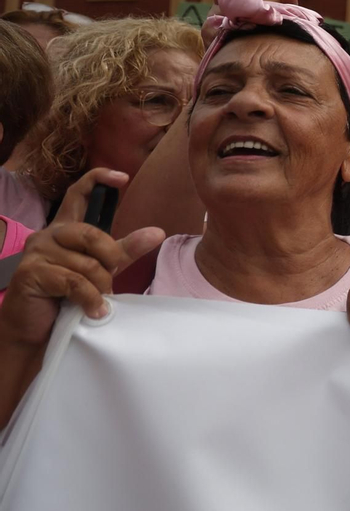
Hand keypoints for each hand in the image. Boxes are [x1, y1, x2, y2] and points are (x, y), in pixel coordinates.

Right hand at [0, 169, 164, 347]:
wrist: (34, 332)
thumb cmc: (65, 299)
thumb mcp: (99, 270)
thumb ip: (124, 250)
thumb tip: (158, 232)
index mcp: (64, 229)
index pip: (78, 193)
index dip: (98, 179)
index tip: (123, 178)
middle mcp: (48, 235)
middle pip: (92, 233)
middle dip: (110, 260)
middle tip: (109, 283)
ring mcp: (36, 252)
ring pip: (86, 263)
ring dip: (100, 287)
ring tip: (98, 302)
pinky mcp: (31, 273)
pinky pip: (74, 282)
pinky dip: (90, 298)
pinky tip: (94, 310)